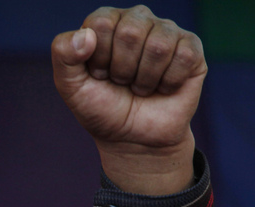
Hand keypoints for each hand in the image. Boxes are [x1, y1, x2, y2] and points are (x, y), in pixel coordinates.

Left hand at [52, 6, 206, 193]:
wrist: (132, 139)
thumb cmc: (101, 108)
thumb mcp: (70, 87)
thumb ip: (63, 56)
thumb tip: (86, 36)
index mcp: (106, 22)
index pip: (101, 23)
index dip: (98, 58)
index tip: (99, 76)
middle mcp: (137, 19)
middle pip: (131, 31)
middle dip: (121, 69)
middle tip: (121, 82)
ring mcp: (167, 31)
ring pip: (159, 45)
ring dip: (144, 79)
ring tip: (139, 87)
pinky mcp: (191, 48)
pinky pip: (184, 56)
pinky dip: (168, 82)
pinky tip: (162, 88)